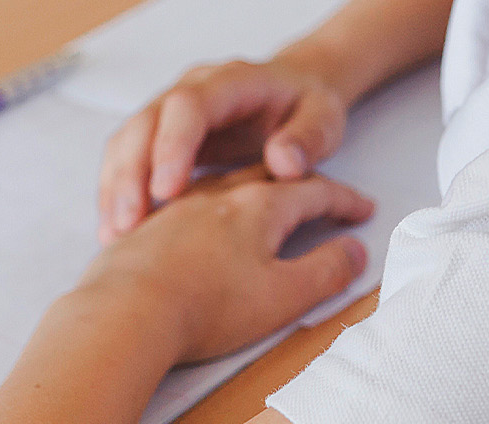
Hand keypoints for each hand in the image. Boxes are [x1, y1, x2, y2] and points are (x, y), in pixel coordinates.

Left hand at [76, 167, 374, 364]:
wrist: (126, 312)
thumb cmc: (207, 305)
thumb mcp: (283, 295)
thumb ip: (326, 270)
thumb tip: (355, 252)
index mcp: (260, 204)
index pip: (314, 192)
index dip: (343, 201)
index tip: (362, 210)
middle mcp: (220, 194)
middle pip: (270, 176)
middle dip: (301, 183)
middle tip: (322, 196)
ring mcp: (180, 205)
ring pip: (223, 178)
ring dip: (249, 181)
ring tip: (260, 191)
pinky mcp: (148, 224)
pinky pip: (184, 194)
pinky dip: (205, 194)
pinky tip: (197, 208)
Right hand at [99, 58, 351, 237]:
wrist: (295, 91)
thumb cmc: (309, 108)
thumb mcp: (323, 118)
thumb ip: (307, 138)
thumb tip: (283, 164)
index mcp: (231, 81)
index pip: (189, 105)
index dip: (173, 146)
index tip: (167, 191)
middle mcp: (191, 89)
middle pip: (145, 122)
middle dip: (132, 172)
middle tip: (128, 222)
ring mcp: (169, 110)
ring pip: (127, 140)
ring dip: (116, 186)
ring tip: (114, 234)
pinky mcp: (158, 135)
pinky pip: (126, 159)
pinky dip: (116, 193)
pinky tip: (114, 230)